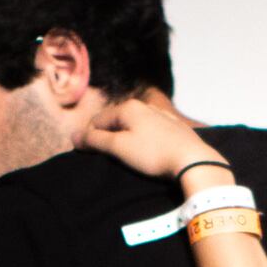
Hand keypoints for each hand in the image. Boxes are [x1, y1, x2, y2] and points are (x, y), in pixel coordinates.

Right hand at [88, 90, 221, 183]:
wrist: (193, 160)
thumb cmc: (153, 154)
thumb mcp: (119, 148)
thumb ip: (94, 140)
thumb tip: (73, 136)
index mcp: (128, 107)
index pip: (97, 121)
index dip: (90, 138)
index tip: (90, 156)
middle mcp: (144, 106)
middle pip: (115, 122)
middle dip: (107, 138)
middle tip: (110, 159)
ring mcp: (161, 115)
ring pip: (133, 126)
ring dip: (125, 140)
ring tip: (129, 159)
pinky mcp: (174, 127)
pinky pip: (149, 132)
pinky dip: (142, 141)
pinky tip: (148, 154)